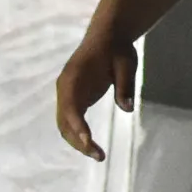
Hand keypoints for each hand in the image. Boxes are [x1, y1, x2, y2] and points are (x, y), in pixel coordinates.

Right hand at [53, 26, 135, 160]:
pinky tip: (92, 146)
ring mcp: (67, 94)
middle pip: (65, 121)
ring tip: (98, 155)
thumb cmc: (117, 48)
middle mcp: (65, 88)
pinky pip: (71, 121)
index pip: (71, 107)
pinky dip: (79, 135)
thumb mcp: (127, 63)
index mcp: (74, 77)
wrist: (108, 36)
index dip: (77, 126)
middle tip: (99, 156)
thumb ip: (125, 84)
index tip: (88, 141)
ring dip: (78, 142)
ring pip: (65, 124)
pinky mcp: (73, 98)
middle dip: (78, 141)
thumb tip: (127, 108)